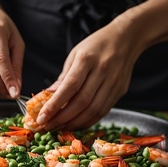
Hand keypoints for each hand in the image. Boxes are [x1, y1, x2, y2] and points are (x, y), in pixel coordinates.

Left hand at [37, 13, 144, 130]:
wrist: (126, 39)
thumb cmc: (95, 46)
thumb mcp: (75, 55)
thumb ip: (63, 77)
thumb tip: (48, 96)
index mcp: (87, 59)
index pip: (69, 86)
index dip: (54, 105)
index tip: (41, 118)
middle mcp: (102, 71)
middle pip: (81, 102)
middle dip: (62, 118)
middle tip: (47, 127)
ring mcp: (113, 82)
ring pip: (93, 110)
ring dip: (74, 123)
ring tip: (60, 128)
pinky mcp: (120, 91)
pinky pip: (103, 111)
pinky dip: (88, 121)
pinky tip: (76, 124)